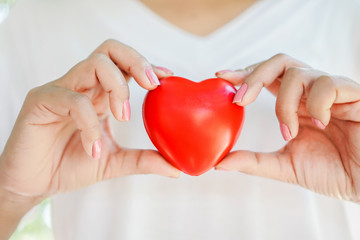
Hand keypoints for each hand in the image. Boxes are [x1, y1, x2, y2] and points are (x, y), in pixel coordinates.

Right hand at [0, 39, 178, 205]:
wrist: (34, 185)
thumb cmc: (70, 166)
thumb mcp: (114, 162)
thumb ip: (143, 161)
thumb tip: (176, 169)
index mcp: (99, 96)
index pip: (123, 65)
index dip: (146, 65)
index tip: (167, 76)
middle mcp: (82, 87)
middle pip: (109, 51)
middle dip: (136, 62)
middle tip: (151, 86)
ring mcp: (61, 90)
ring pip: (94, 64)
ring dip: (117, 88)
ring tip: (123, 118)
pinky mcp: (42, 101)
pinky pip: (74, 101)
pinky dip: (90, 124)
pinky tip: (92, 148)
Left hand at [215, 53, 359, 202]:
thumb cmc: (333, 171)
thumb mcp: (285, 166)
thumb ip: (254, 162)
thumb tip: (219, 163)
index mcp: (295, 104)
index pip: (267, 77)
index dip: (244, 73)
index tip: (221, 76)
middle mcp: (310, 93)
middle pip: (279, 62)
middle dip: (254, 76)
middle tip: (240, 99)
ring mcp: (331, 91)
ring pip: (298, 73)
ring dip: (285, 104)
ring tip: (291, 131)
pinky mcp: (354, 94)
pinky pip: (327, 85)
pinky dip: (315, 106)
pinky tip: (321, 124)